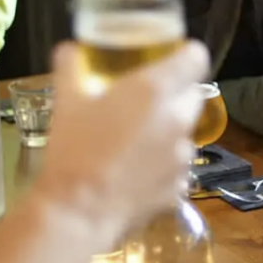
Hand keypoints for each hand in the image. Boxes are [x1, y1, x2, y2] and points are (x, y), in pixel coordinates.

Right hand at [36, 40, 210, 239]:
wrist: (78, 213)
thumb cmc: (72, 150)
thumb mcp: (65, 101)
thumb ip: (70, 67)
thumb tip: (69, 50)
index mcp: (155, 90)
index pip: (196, 57)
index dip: (185, 55)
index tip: (170, 59)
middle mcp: (177, 119)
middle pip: (194, 94)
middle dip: (176, 93)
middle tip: (146, 101)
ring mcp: (183, 156)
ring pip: (186, 132)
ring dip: (169, 130)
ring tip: (138, 140)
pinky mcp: (180, 186)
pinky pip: (178, 166)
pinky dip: (164, 164)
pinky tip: (138, 171)